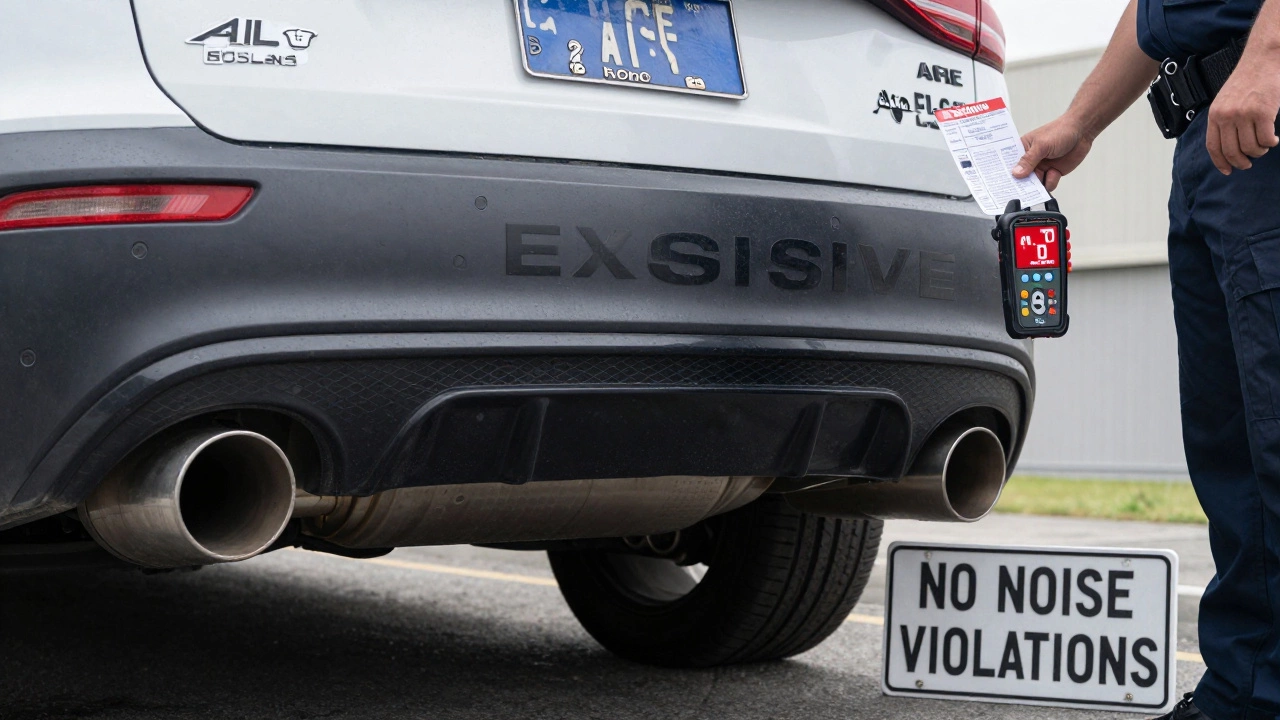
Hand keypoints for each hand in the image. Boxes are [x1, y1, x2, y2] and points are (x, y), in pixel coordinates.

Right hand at [1011, 116, 1094, 191]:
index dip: (1006, 173)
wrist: (1082, 132)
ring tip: (1040, 182)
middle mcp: (1031, 160)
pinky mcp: (1053, 173)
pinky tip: (1055, 172)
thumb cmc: (1060, 131)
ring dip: (1037, 185)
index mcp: (1023, 149)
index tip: (1003, 182)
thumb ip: (1029, 160)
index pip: (1010, 163)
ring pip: (1034, 184)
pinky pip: (1047, 184)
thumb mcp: (1041, 145)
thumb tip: (1016, 173)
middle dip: (1021, 183)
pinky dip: (1051, 182)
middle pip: (1021, 177)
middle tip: (1020, 190)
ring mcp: (1041, 167)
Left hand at [1206, 52, 1279, 174]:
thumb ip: (1224, 120)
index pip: (1213, 147)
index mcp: (1215, 114)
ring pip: (1250, 148)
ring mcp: (1244, 114)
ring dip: (1259, 151)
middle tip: (1249, 162)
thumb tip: (1228, 147)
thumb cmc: (1248, 80)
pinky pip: (1265, 140)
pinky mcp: (1263, 112)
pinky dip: (1271, 143)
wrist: (1264, 59)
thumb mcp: (1226, 100)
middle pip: (1232, 151)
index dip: (1220, 162)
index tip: (1227, 171)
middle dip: (1241, 162)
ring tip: (1264, 145)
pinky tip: (1274, 138)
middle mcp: (1226, 116)